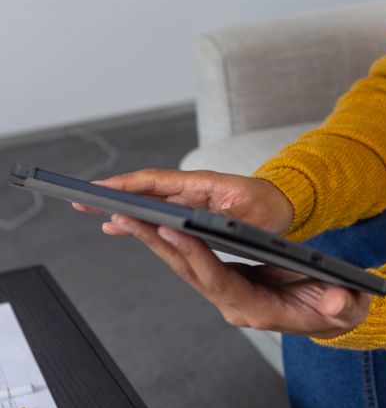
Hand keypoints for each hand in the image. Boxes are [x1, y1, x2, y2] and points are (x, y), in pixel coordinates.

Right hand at [73, 168, 293, 234]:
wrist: (282, 205)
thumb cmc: (268, 207)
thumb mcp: (249, 215)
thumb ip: (221, 218)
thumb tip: (196, 222)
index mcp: (201, 184)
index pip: (156, 181)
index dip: (127, 185)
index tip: (102, 189)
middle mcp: (190, 189)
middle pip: (145, 190)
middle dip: (113, 194)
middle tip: (81, 200)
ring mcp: (189, 200)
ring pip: (148, 202)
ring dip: (122, 208)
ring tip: (92, 214)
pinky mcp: (191, 211)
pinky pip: (159, 213)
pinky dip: (138, 219)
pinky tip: (119, 226)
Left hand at [75, 167, 370, 337]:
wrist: (334, 315)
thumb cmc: (341, 307)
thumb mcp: (347, 306)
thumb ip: (342, 306)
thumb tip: (336, 302)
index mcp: (260, 309)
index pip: (220, 283)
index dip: (197, 258)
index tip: (176, 233)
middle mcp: (236, 304)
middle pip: (191, 274)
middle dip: (160, 244)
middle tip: (130, 218)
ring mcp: (228, 294)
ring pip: (185, 267)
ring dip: (156, 241)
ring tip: (126, 215)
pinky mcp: (227, 282)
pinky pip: (192, 261)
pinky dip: (171, 242)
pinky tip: (149, 222)